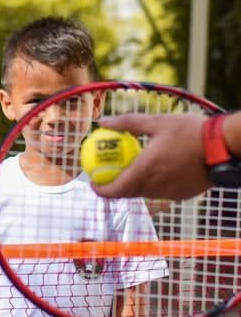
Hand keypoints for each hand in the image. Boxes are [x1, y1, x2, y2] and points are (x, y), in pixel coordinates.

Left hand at [91, 113, 208, 199]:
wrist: (224, 146)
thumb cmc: (190, 131)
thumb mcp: (156, 121)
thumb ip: (127, 123)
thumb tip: (102, 122)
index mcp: (145, 170)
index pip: (115, 189)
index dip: (100, 189)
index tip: (92, 181)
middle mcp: (156, 186)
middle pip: (127, 193)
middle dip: (114, 187)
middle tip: (107, 175)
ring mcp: (170, 193)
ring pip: (144, 194)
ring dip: (134, 185)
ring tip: (130, 170)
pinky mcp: (183, 195)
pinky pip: (161, 192)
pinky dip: (153, 184)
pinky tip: (155, 170)